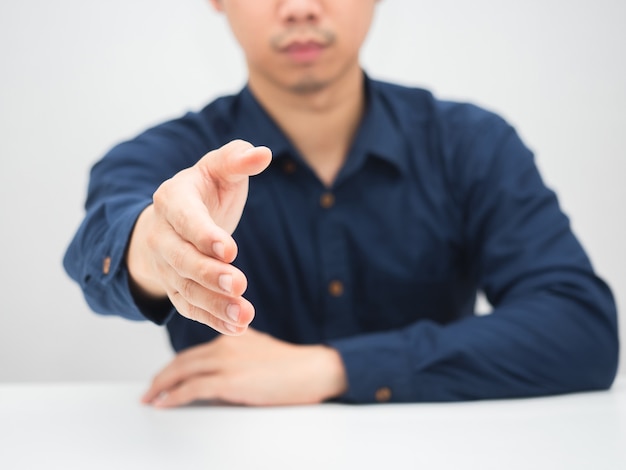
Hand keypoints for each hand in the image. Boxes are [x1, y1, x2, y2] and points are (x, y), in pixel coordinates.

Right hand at [126, 140, 271, 334]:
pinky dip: (211, 319)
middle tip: (240, 284)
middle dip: (209, 274)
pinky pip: (189, 307)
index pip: (185, 219)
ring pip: (185, 288)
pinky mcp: (175, 287)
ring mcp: (166, 264)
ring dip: (214, 304)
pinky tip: (237, 327)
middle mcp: (162, 234)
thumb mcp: (219, 167)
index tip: (231, 250)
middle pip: (181, 259)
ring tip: (244, 316)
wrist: (174, 218)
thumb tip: (263, 154)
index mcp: (172, 199)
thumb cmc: (205, 189)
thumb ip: (238, 159)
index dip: (205, 235)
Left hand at [141, 329, 347, 406]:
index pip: (194, 352)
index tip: (164, 378)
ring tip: (151, 399)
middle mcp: (224, 345)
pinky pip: (191, 388)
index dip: (175, 367)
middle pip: (182, 361)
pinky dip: (173, 397)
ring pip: (182, 372)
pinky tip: (164, 404)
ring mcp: (226, 361)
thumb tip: (223, 372)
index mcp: (231, 337)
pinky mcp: (229, 380)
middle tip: (149, 391)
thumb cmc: (292, 365)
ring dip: (161, 387)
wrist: (311, 370)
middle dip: (162, 377)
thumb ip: (239, 354)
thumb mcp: (260, 350)